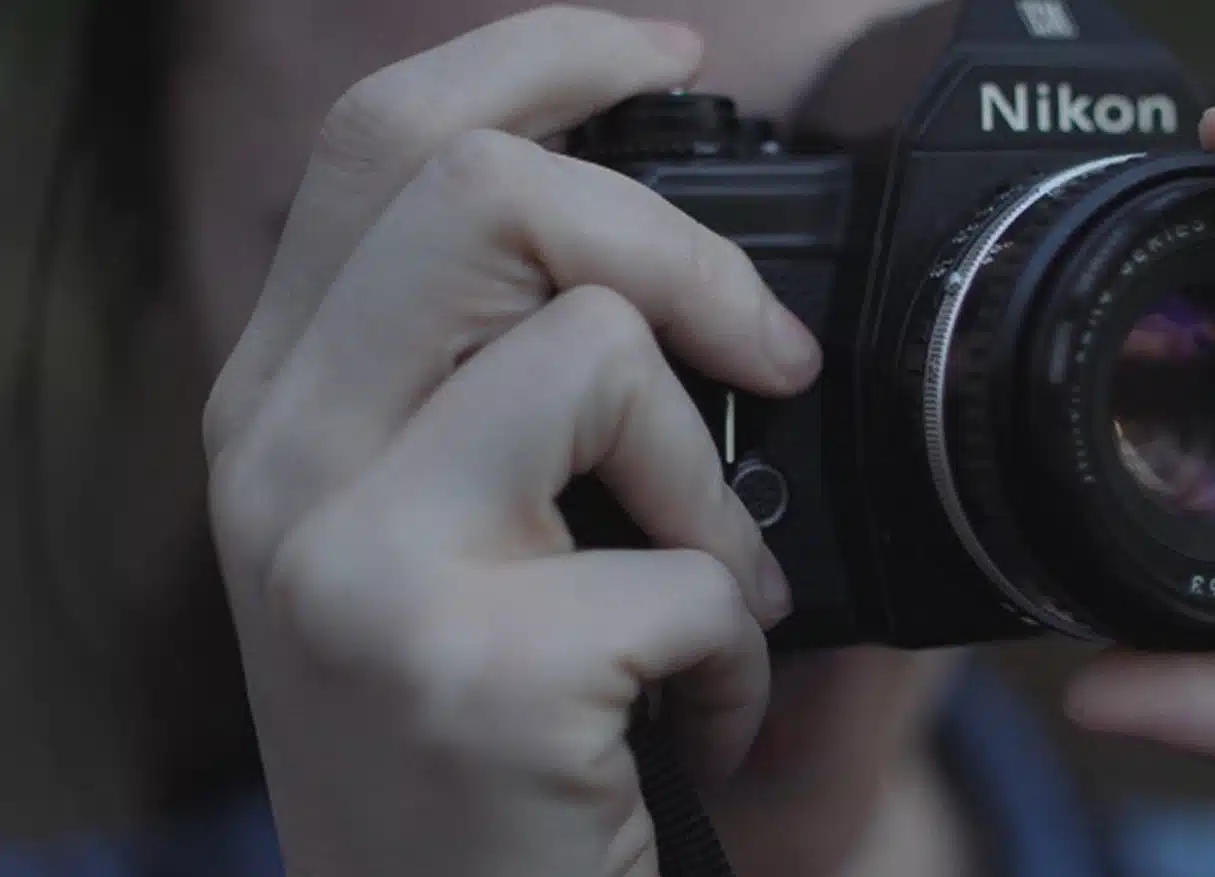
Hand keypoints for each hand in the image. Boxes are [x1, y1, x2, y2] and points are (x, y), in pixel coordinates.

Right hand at [202, 10, 820, 875]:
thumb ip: (502, 392)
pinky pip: (698, 572)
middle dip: (679, 252)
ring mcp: (360, 563)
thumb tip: (677, 260)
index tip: (665, 52)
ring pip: (598, 356)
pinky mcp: (471, 670)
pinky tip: (698, 720)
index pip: (377, 141)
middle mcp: (282, 465)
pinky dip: (747, 653)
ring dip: (718, 493)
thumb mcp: (446, 547)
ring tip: (710, 603)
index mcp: (283, 409)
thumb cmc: (482, 751)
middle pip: (483, 195)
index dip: (535, 57)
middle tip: (768, 359)